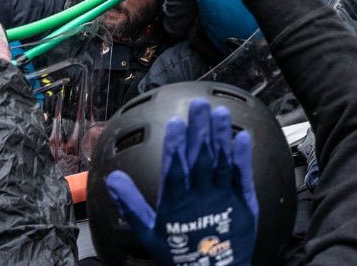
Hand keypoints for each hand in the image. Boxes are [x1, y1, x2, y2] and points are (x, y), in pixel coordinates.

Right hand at [106, 99, 257, 265]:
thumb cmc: (180, 254)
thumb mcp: (149, 232)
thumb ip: (131, 204)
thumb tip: (113, 180)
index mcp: (176, 202)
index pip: (175, 168)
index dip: (175, 145)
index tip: (175, 122)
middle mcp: (201, 196)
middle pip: (201, 157)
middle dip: (200, 128)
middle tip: (199, 104)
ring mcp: (223, 196)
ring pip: (222, 160)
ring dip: (221, 135)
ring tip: (220, 112)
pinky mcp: (243, 200)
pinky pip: (242, 174)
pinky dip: (243, 156)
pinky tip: (243, 136)